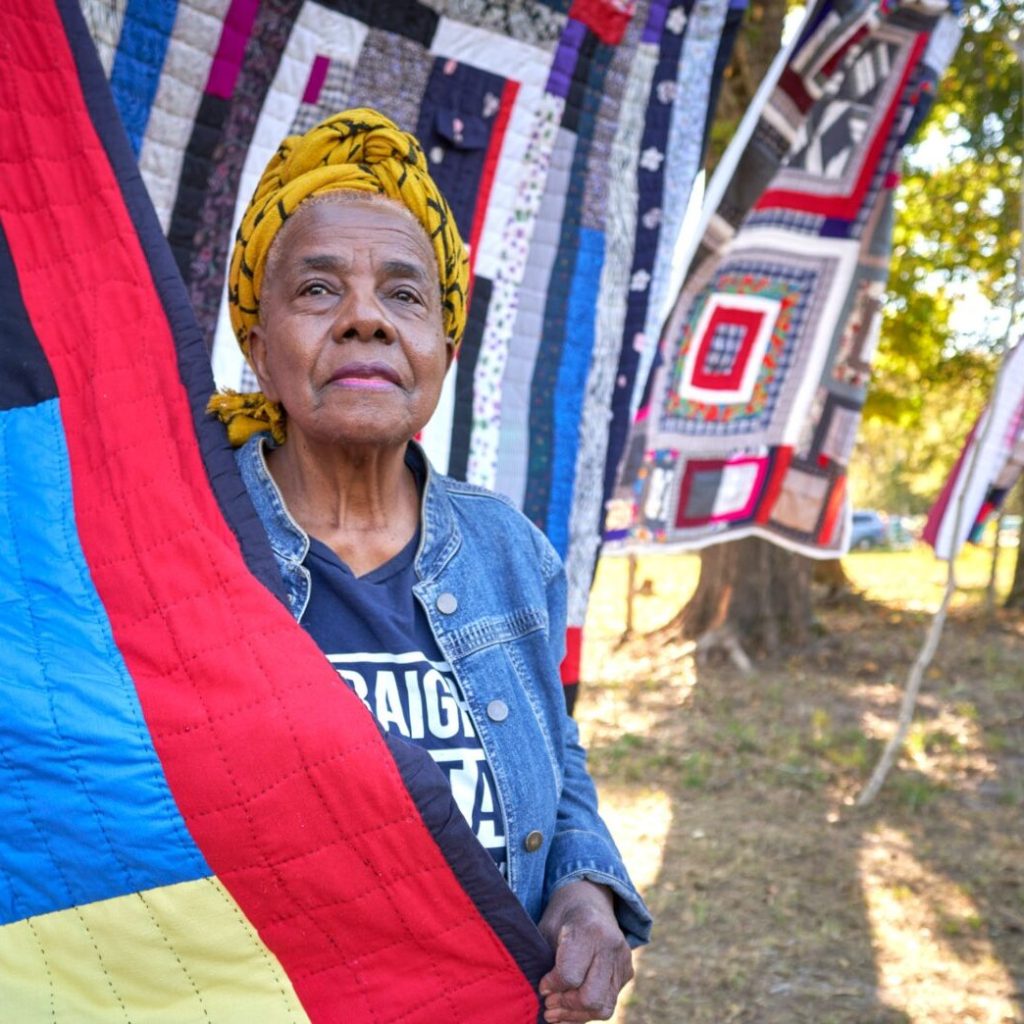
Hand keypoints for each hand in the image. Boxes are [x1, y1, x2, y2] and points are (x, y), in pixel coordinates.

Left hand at [537, 880, 633, 1021]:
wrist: (590, 900)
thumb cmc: (563, 916)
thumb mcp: (546, 929)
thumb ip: (545, 961)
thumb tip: (543, 997)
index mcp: (589, 929)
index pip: (570, 976)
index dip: (552, 986)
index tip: (542, 986)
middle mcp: (611, 946)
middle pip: (591, 998)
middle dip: (566, 1007)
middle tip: (548, 1004)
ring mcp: (623, 961)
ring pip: (603, 1007)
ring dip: (576, 1015)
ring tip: (556, 1012)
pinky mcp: (627, 972)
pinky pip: (608, 1003)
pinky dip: (588, 1011)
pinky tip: (570, 1007)